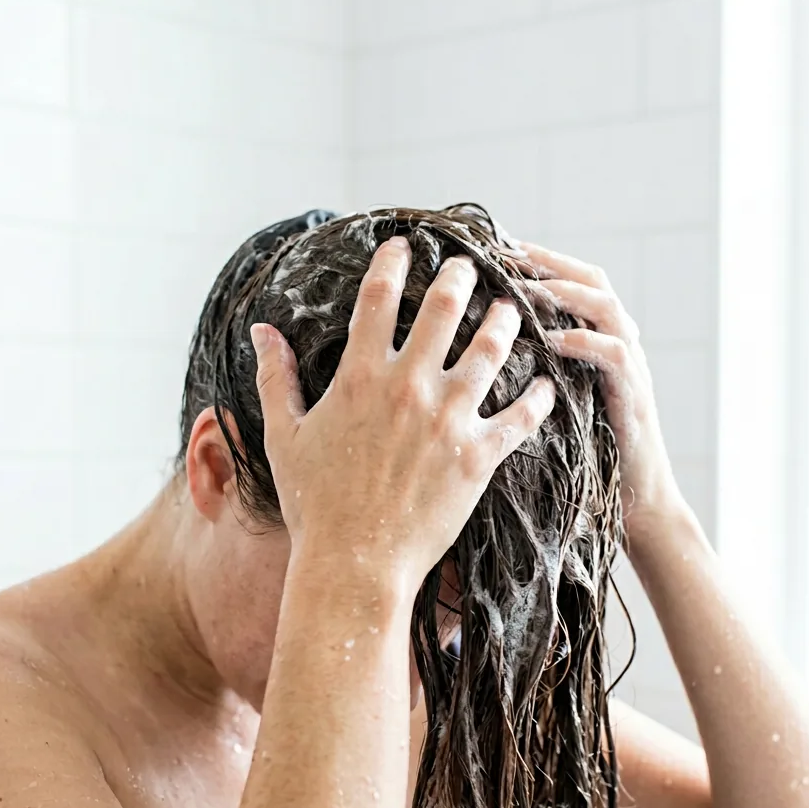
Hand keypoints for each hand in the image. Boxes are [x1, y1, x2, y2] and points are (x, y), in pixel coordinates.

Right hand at [250, 237, 555, 593]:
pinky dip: (538, 397)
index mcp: (359, 378)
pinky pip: (520, 416)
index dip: (391, 263)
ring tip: (510, 310)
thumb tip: (261, 331)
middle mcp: (408, 388)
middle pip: (443, 309)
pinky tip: (547, 383)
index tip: (403, 245)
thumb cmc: (314, 504)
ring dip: (503, 322)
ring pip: (489, 351)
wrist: (354, 562)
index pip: (377, 299)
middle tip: (471, 265)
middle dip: (459, 277)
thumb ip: (276, 378)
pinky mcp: (478, 456)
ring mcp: (447, 420)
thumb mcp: (285, 437)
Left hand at [518, 243, 681, 534]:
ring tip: (526, 287)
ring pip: (607, 308)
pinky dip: (585, 342)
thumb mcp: (549, 406)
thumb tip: (473, 351)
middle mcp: (617, 345)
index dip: (537, 261)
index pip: (569, 282)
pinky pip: (616, 356)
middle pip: (591, 280)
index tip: (496, 247)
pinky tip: (554, 338)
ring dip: (565, 292)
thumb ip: (529, 371)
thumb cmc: (581, 459)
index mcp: (595, 343)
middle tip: (509, 252)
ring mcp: (630, 370)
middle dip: (550, 262)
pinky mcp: (635, 399)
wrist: (633, 506)